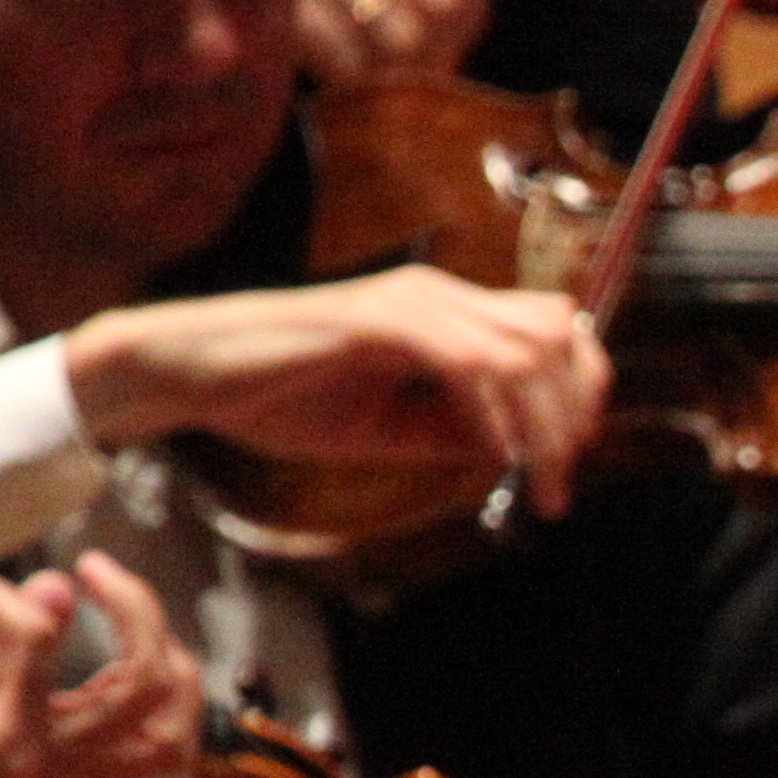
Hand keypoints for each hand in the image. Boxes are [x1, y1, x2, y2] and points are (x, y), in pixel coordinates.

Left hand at [0, 552, 203, 777]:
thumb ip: (33, 679)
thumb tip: (57, 587)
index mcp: (74, 766)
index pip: (171, 726)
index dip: (176, 659)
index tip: (129, 618)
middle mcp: (52, 760)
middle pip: (143, 680)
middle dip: (135, 603)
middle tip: (90, 570)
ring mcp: (2, 748)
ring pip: (36, 637)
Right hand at [61, 269, 610, 515]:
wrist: (196, 374)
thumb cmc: (282, 397)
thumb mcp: (391, 427)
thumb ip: (455, 431)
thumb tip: (521, 451)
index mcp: (442, 310)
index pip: (550, 324)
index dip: (581, 387)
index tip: (571, 455)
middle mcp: (436, 293)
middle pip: (554, 332)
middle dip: (575, 411)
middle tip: (556, 483)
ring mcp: (409, 302)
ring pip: (524, 348)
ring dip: (544, 423)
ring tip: (536, 482)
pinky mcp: (378, 321)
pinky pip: (468, 364)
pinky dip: (494, 415)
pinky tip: (491, 458)